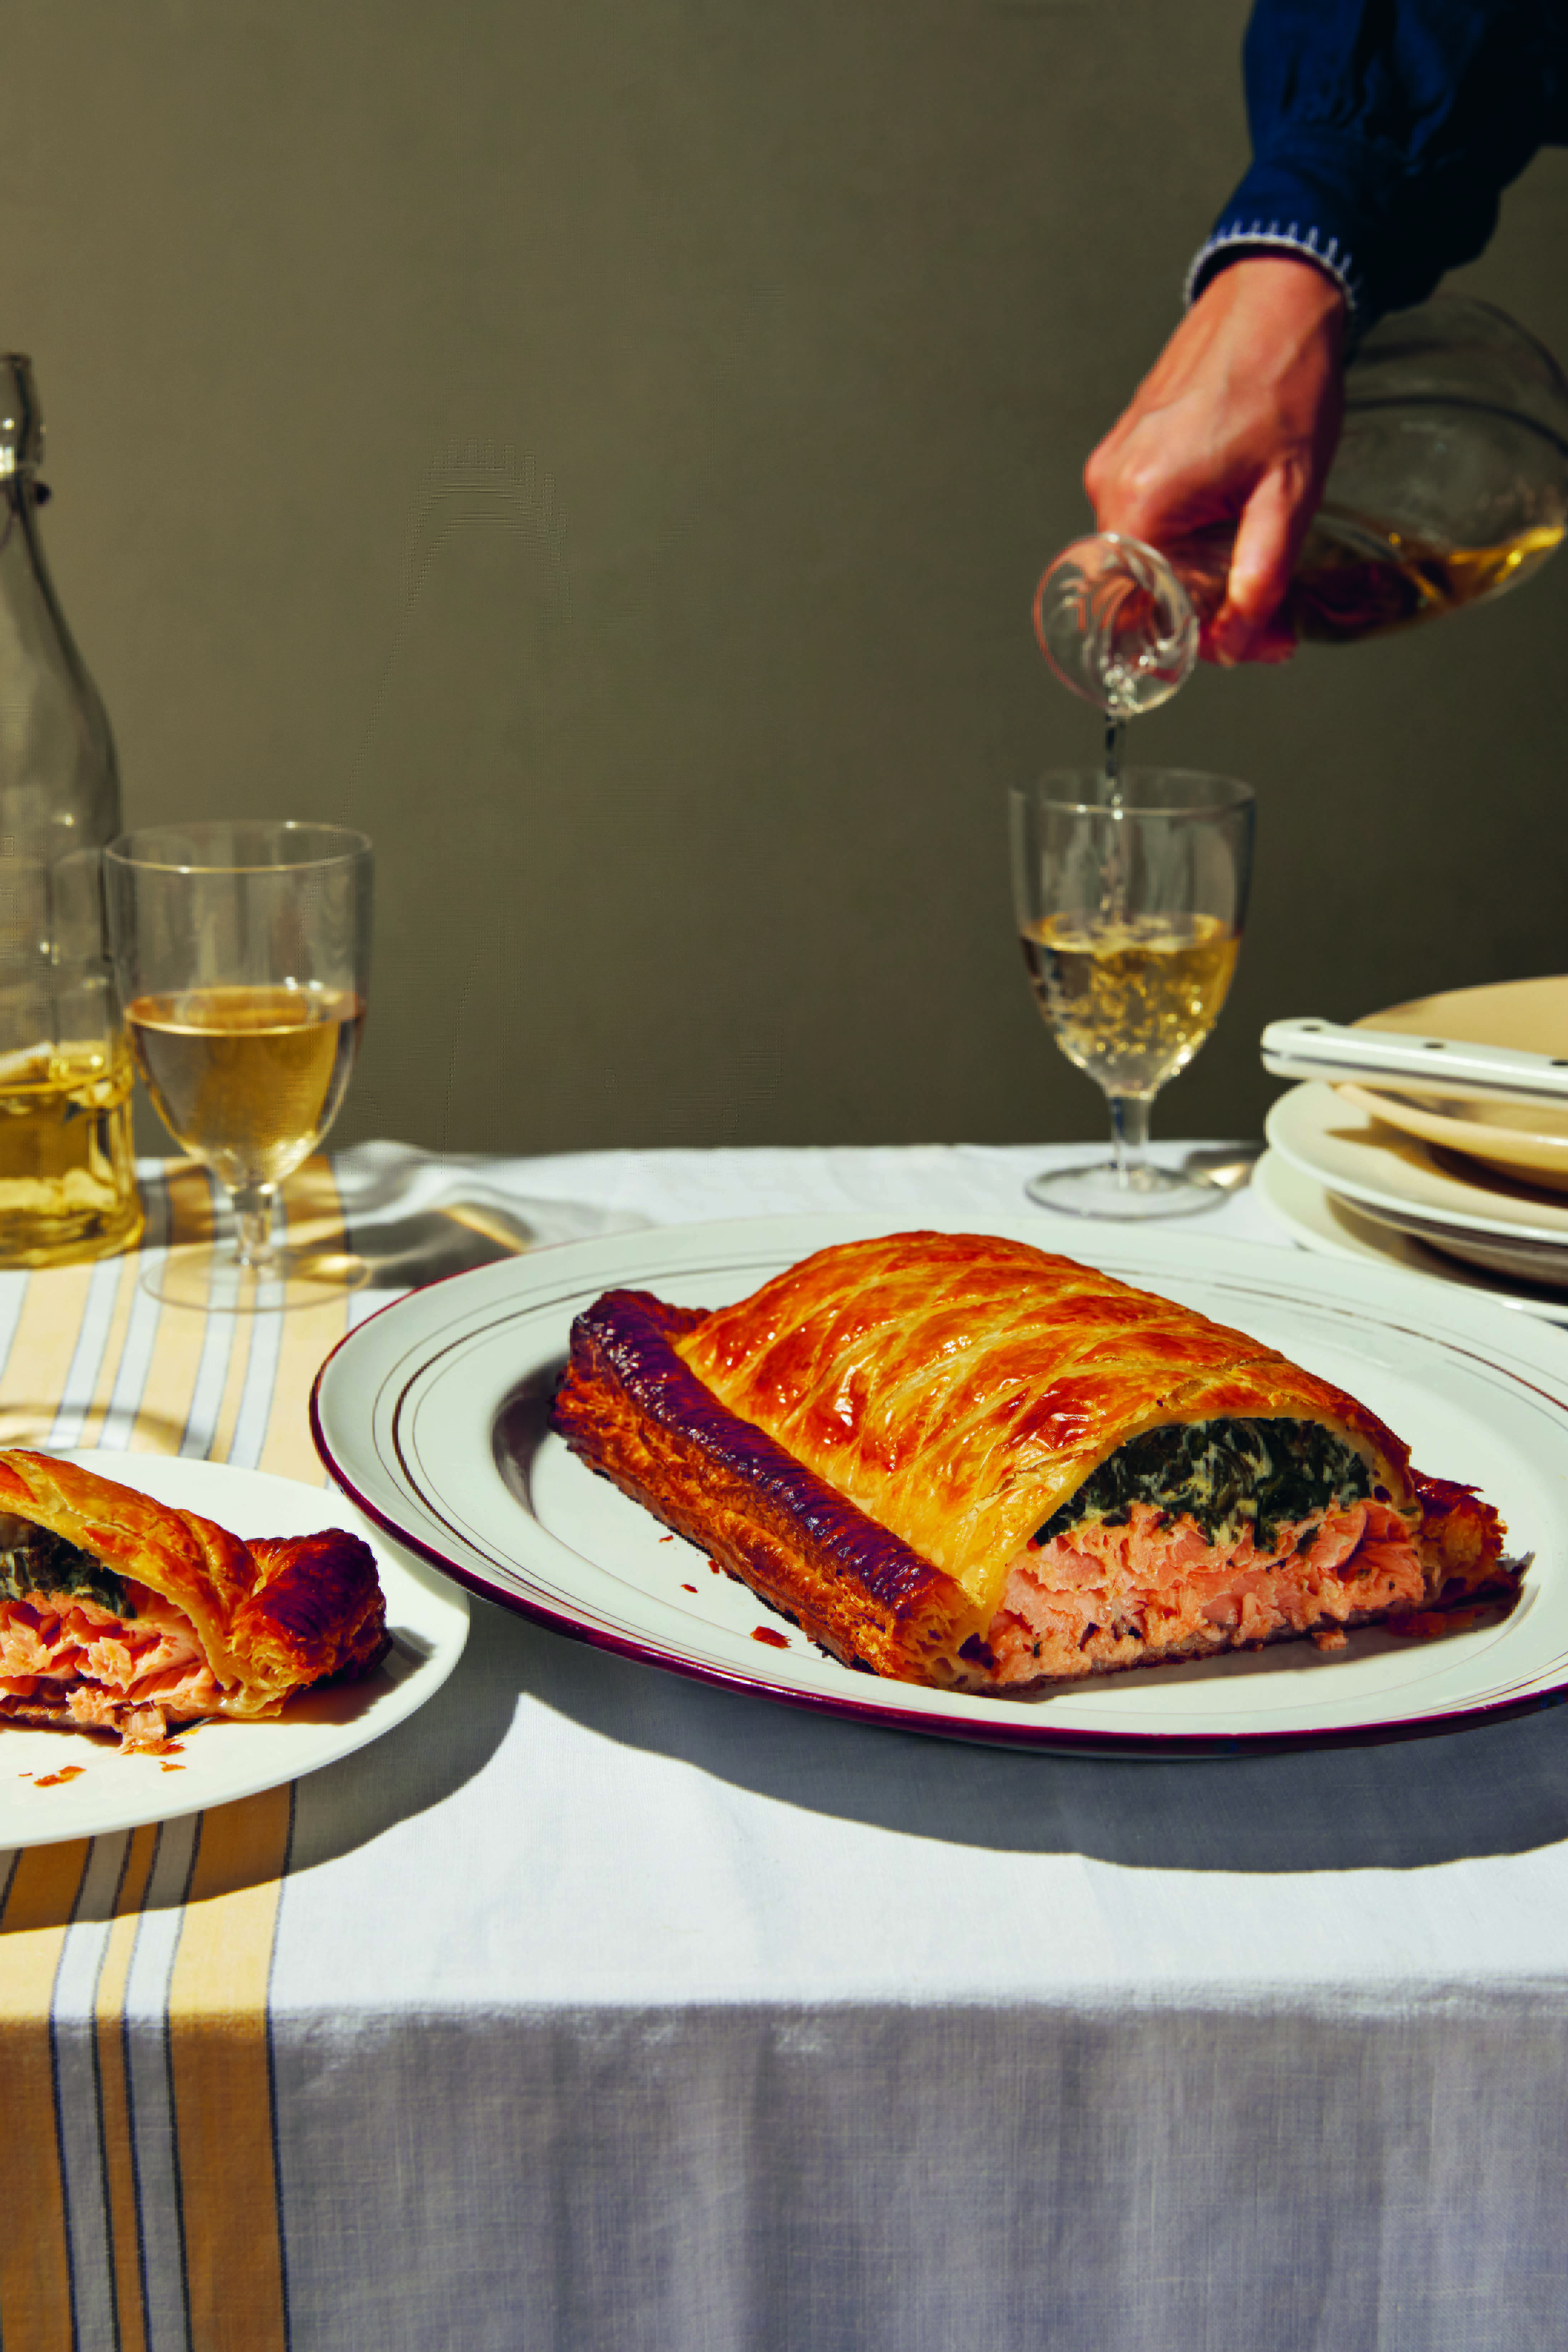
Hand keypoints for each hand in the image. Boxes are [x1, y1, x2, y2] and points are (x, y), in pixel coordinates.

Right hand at [1083, 256, 1347, 664]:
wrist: (1277, 293)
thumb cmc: (1285, 377)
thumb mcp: (1289, 494)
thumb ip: (1261, 577)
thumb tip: (1243, 643)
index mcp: (1141, 501)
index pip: (1134, 613)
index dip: (1187, 644)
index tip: (1242, 644)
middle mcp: (1110, 483)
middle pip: (1138, 588)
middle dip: (1199, 612)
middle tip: (1266, 615)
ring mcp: (1112, 461)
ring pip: (1142, 553)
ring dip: (1192, 571)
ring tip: (1251, 552)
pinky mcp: (1123, 445)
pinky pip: (1143, 514)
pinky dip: (1182, 533)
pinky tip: (1228, 514)